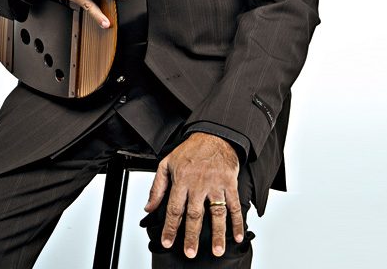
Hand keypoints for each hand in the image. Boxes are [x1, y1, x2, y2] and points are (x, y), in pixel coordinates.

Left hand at [144, 132, 243, 258]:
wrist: (214, 135)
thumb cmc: (191, 150)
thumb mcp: (167, 163)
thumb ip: (157, 187)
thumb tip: (149, 207)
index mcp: (181, 179)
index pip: (173, 208)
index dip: (170, 227)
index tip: (167, 241)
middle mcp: (198, 183)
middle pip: (194, 214)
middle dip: (192, 236)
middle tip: (191, 252)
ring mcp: (215, 184)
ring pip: (216, 212)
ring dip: (218, 233)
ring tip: (217, 250)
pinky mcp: (229, 183)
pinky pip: (234, 205)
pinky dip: (237, 221)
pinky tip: (236, 235)